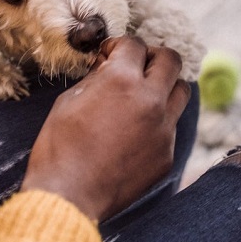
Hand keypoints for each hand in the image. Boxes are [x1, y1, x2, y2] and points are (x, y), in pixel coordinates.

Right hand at [21, 37, 190, 221]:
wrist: (68, 196)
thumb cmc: (59, 146)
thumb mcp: (68, 100)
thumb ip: (96, 78)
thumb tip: (108, 66)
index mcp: (122, 81)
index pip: (135, 45)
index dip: (119, 46)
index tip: (109, 55)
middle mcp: (151, 100)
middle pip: (171, 60)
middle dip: (152, 57)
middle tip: (136, 66)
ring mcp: (163, 129)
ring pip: (181, 92)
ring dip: (165, 86)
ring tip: (144, 95)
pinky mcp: (166, 154)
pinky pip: (170, 127)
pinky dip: (157, 121)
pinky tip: (135, 132)